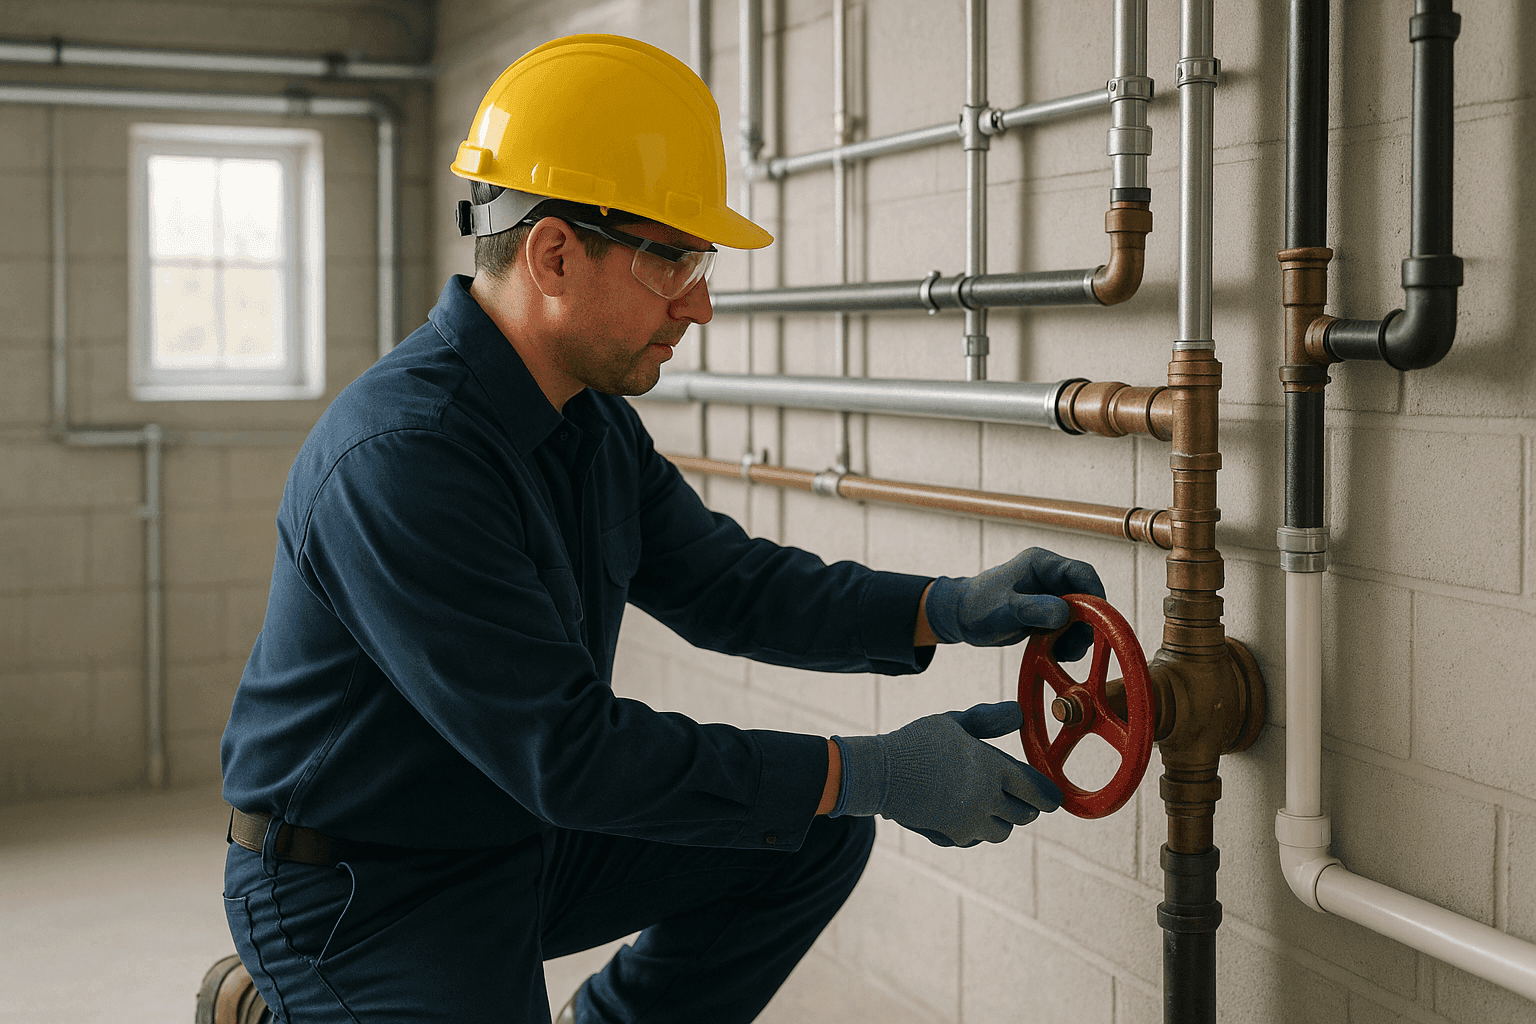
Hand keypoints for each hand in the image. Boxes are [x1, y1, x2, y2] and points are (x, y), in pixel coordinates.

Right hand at [830, 702, 1061, 847]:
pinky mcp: (952, 836)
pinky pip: (975, 839)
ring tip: (990, 806)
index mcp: (994, 768)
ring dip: (1002, 821)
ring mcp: (970, 821)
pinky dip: (975, 830)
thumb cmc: (919, 742)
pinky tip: (963, 814)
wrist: (881, 774)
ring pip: (1002, 832)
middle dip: (1026, 807)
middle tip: (1020, 798)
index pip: (1037, 791)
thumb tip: (1019, 712)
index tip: (1053, 800)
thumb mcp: (955, 723)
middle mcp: (987, 799)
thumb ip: (989, 719)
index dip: (1049, 797)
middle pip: (1025, 815)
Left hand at [922, 547, 1103, 659]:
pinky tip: (1055, 653)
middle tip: (1076, 646)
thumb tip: (1065, 614)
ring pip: (1080, 615)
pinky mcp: (1046, 612)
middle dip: (1086, 623)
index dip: (1095, 595)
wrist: (959, 617)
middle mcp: (1049, 576)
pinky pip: (1068, 627)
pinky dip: (1066, 641)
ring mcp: (1049, 595)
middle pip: (1086, 597)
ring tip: (1063, 654)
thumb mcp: (1005, 609)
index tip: (1098, 621)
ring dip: (1077, 636)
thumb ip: (1034, 610)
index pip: (1082, 573)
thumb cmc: (976, 606)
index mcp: (1040, 564)